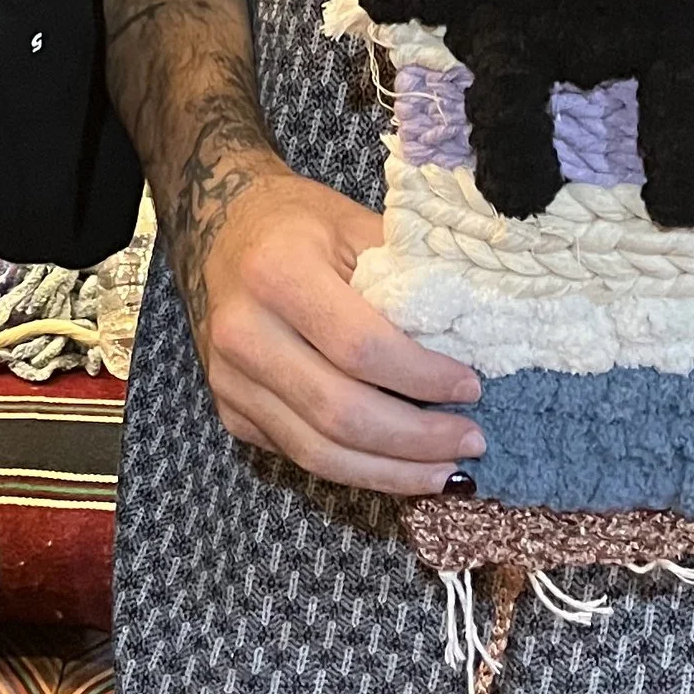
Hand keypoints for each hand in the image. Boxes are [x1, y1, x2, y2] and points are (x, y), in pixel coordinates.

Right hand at [181, 159, 482, 496]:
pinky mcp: (231, 411)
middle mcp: (244, 332)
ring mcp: (230, 379)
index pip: (361, 348)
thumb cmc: (298, 222)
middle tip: (471, 441)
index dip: (423, 377)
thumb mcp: (355, 226)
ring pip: (319, 453)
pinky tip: (400, 465)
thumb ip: (405, 281)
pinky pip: (301, 455)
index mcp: (278, 272)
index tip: (471, 386)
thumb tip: (474, 343)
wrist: (219, 226)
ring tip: (447, 471)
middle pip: (340, 414)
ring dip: (391, 472)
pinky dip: (358, 470)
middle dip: (416, 440)